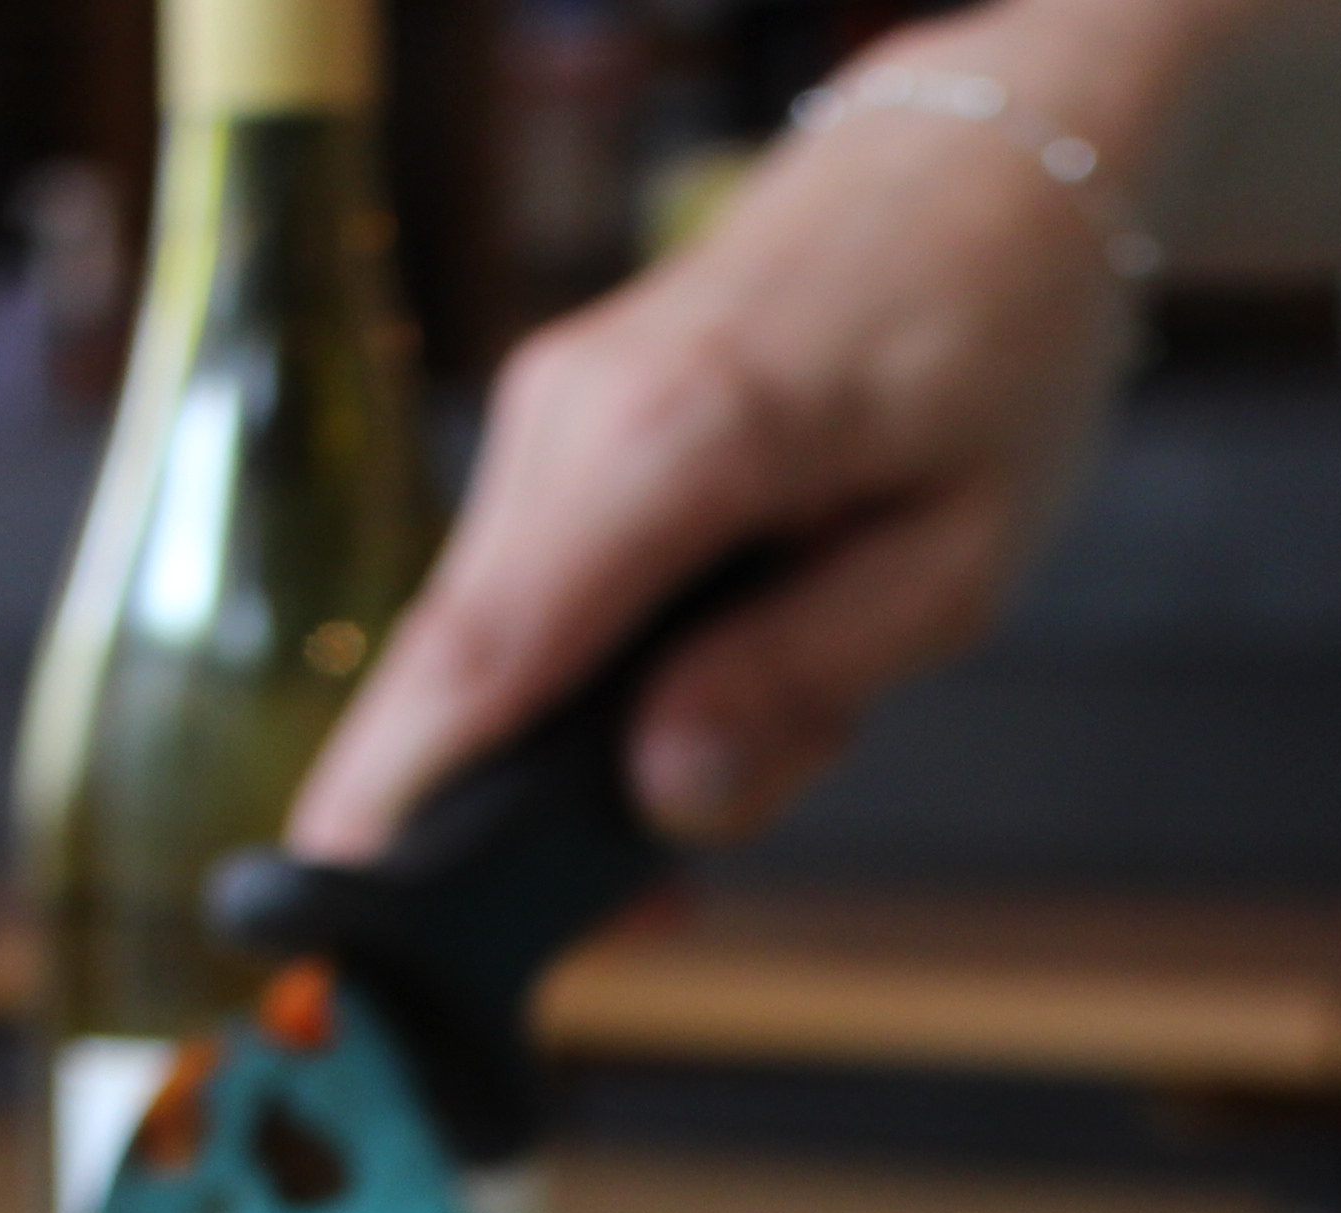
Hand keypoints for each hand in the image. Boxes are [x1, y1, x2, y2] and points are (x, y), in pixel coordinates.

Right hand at [288, 8, 1194, 860]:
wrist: (982, 165)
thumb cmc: (994, 349)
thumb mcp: (957, 558)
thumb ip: (801, 679)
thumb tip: (663, 797)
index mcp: (674, 438)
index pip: (488, 656)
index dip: (401, 800)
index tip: (346, 913)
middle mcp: (570, 415)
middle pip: (455, 667)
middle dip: (495, 819)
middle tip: (639, 920)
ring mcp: (547, 415)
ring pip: (492, 645)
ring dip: (580, 747)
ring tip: (786, 738)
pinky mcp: (557, 428)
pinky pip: (533, 596)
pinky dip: (595, 680)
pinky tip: (734, 683)